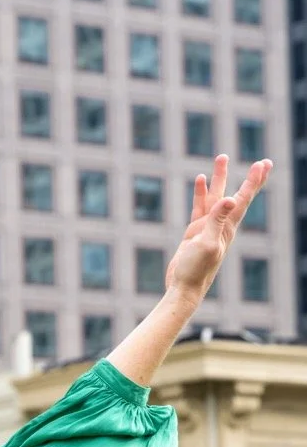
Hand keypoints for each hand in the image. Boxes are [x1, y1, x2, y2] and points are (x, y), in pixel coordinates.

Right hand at [164, 155, 271, 301]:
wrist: (183, 288)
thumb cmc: (196, 270)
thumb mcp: (207, 244)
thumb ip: (218, 221)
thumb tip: (231, 199)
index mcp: (227, 227)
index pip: (243, 199)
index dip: (253, 182)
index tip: (263, 164)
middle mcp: (221, 225)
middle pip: (237, 195)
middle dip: (249, 178)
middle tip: (263, 162)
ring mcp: (207, 228)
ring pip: (216, 196)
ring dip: (219, 178)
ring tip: (221, 158)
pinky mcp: (194, 232)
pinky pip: (200, 206)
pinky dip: (200, 192)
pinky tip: (200, 180)